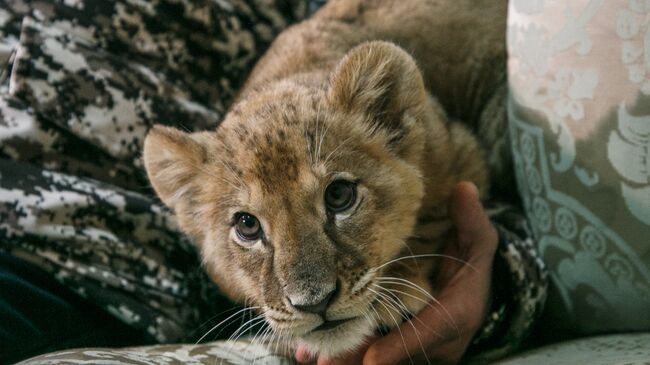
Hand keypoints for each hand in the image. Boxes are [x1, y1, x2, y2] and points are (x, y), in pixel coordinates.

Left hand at [298, 181, 498, 364]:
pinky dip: (348, 356)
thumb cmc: (473, 264)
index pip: (427, 333)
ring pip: (383, 359)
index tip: (373, 359)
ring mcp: (423, 350)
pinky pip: (377, 358)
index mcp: (457, 313)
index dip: (400, 346)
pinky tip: (311, 356)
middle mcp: (440, 342)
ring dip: (348, 358)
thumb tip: (464, 188)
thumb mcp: (478, 241)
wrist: (479, 292)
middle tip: (326, 361)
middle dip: (360, 357)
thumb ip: (471, 220)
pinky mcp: (409, 352)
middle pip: (397, 355)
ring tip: (308, 356)